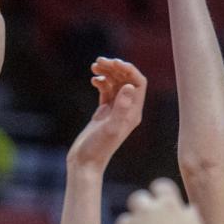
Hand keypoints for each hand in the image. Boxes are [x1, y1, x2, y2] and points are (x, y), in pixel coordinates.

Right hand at [67, 58, 146, 172]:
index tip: (114, 63)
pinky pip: (106, 91)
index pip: (138, 83)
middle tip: (100, 61)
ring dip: (106, 73)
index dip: (128, 70)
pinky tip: (93, 79)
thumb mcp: (110, 128)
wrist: (84, 163)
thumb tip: (128, 86)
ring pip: (115, 84)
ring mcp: (115, 111)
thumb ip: (120, 107)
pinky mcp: (103, 113)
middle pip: (126, 80)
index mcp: (133, 113)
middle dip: (115, 68)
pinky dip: (101, 82)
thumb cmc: (97, 149)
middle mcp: (127, 110)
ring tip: (94, 66)